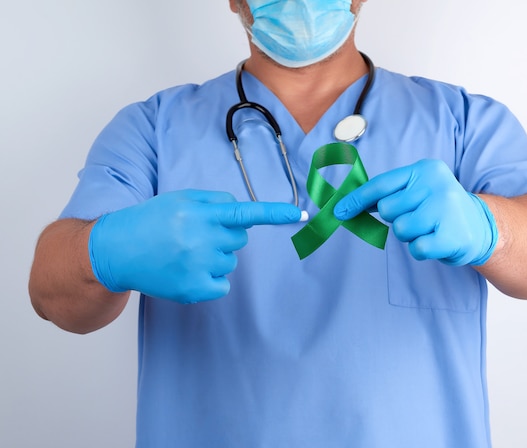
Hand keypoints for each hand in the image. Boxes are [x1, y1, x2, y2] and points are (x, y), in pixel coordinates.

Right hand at [89, 190, 301, 302]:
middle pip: (241, 239)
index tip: (300, 214)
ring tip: (184, 253)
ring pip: (231, 262)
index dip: (276, 213)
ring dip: (216, 257)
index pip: (245, 212)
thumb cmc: (150, 221)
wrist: (116, 251)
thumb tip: (243, 212)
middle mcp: (200, 240)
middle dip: (225, 235)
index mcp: (198, 215)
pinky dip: (211, 279)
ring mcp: (197, 267)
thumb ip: (214, 201)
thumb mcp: (179, 200)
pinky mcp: (193, 290)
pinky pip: (223, 284)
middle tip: (196, 235)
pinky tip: (187, 271)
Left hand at [334, 159, 497, 265]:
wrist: (481, 226)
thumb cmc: (439, 208)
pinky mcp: (451, 235)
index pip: (381, 185)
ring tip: (429, 228)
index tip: (339, 211)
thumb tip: (348, 204)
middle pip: (388, 210)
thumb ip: (388, 194)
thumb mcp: (418, 190)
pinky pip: (416, 248)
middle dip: (397, 218)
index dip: (357, 199)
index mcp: (425, 169)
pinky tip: (436, 241)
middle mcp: (437, 185)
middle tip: (419, 217)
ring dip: (410, 235)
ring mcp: (446, 209)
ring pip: (400, 230)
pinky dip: (421, 249)